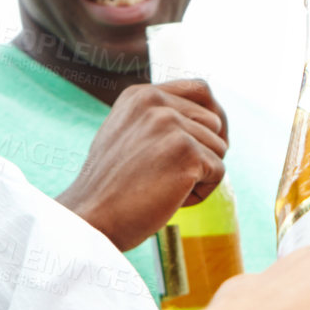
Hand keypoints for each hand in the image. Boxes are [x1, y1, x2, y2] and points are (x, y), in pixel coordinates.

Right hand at [57, 79, 227, 249]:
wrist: (90, 220)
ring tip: (163, 188)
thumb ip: (159, 120)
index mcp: (140, 95)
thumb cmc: (110, 188)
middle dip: (204, 153)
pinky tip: (169, 200)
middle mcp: (156, 103)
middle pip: (214, 123)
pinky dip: (200, 193)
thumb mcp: (128, 136)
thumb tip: (212, 119)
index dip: (212, 118)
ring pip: (219, 149)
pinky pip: (219, 172)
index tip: (207, 143)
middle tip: (169, 177)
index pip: (200, 90)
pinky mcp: (187, 152)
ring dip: (200, 176)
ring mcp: (171, 125)